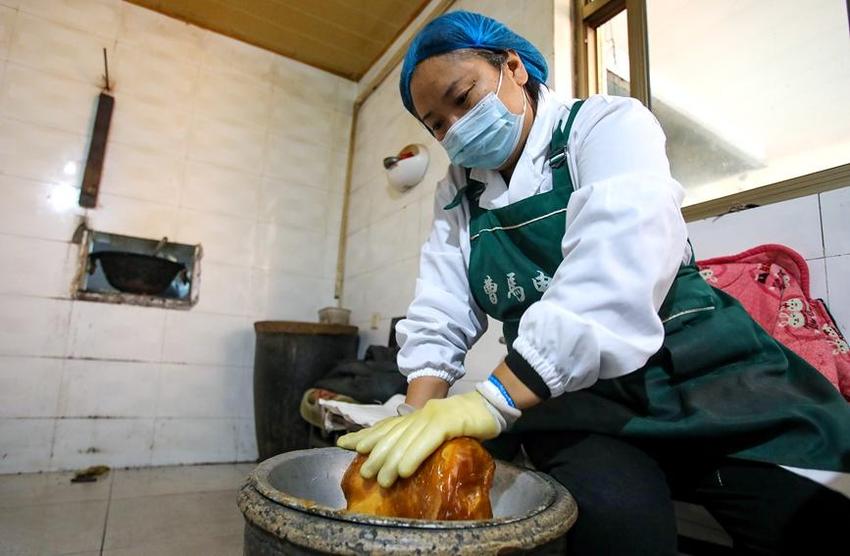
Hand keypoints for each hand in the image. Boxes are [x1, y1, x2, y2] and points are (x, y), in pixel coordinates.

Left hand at [336, 391, 501, 487]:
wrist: (491, 405)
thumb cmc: (467, 421)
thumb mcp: (439, 429)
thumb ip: (422, 439)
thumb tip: (403, 460)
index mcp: (416, 416)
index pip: (386, 426)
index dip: (365, 435)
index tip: (344, 443)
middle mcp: (419, 415)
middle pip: (391, 435)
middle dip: (374, 454)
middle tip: (363, 473)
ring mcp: (432, 417)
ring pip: (405, 441)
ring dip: (390, 462)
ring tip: (380, 479)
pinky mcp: (447, 422)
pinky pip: (426, 442)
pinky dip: (412, 457)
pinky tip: (402, 471)